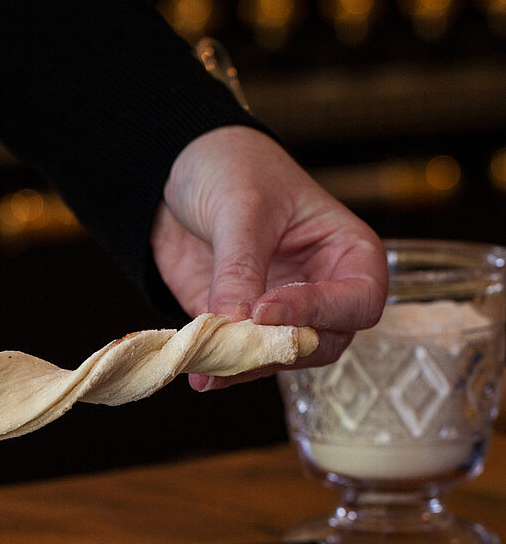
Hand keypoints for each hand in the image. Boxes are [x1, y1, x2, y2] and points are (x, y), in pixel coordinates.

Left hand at [150, 125, 387, 389]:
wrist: (184, 171)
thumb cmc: (235, 170)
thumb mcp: (241, 208)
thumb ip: (240, 267)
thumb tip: (238, 323)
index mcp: (348, 252)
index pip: (358, 300)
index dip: (318, 312)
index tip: (265, 308)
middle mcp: (323, 290)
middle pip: (323, 342)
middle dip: (281, 349)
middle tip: (235, 345)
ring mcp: (284, 313)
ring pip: (279, 358)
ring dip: (244, 366)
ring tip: (208, 365)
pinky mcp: (244, 326)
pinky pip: (240, 357)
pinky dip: (220, 368)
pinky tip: (198, 373)